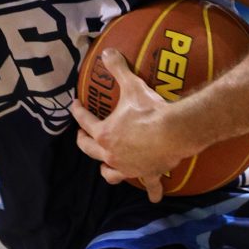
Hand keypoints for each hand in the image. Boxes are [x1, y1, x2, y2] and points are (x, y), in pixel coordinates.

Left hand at [71, 48, 183, 203]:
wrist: (174, 131)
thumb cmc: (150, 110)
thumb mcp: (132, 86)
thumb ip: (118, 69)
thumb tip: (107, 51)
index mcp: (104, 134)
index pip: (84, 122)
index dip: (78, 112)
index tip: (75, 105)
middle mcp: (111, 154)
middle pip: (90, 151)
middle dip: (84, 142)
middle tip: (83, 136)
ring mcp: (129, 167)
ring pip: (111, 173)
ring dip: (107, 169)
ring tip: (107, 165)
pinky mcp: (148, 173)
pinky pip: (150, 185)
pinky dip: (153, 191)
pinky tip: (155, 197)